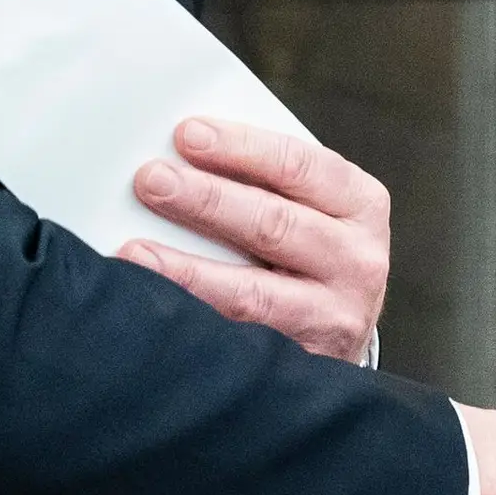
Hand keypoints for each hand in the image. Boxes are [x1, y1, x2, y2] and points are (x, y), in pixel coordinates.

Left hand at [119, 118, 388, 362]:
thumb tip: (184, 155)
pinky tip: (154, 305)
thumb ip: (264, 179)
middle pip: (273, 223)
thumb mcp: (310, 206)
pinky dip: (192, 318)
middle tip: (151, 181)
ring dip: (187, 269)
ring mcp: (334, 315)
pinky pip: (238, 338)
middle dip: (206, 200)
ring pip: (252, 291)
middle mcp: (357, 260)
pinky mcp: (303, 360)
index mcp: (360, 203)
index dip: (241, 148)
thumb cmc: (308, 249)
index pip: (299, 165)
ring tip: (134, 251)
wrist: (338, 327)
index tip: (187, 134)